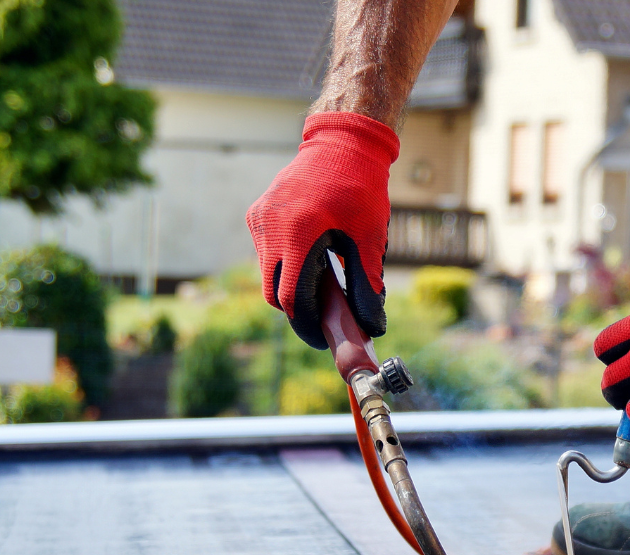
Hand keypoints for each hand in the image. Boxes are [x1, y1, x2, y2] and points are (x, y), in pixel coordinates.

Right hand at [245, 111, 398, 348]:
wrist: (342, 143)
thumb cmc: (361, 189)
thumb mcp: (369, 238)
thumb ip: (367, 284)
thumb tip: (372, 326)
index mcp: (298, 233)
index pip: (290, 297)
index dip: (306, 323)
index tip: (323, 337)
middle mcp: (270, 226)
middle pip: (273, 292)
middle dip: (296, 309)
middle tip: (323, 317)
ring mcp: (259, 219)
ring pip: (267, 274)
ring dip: (290, 285)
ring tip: (322, 281)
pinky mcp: (257, 214)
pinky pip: (265, 254)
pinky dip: (284, 264)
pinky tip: (311, 255)